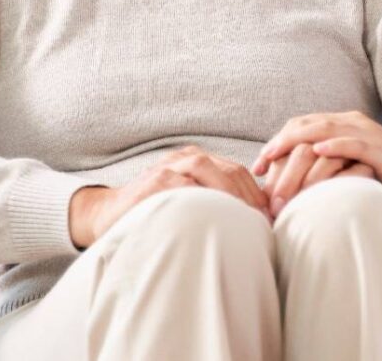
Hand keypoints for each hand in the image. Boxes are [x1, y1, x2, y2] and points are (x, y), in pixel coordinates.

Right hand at [68, 146, 267, 247]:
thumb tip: (257, 222)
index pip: (238, 171)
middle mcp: (184, 159)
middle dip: (250, 195)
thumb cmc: (155, 213)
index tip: (272, 217)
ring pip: (206, 169)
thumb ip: (215, 203)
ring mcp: (167, 167)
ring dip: (230, 193)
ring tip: (245, 218)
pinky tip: (213, 217)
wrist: (108, 215)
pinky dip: (198, 198)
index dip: (258, 193)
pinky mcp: (152, 182)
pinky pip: (180, 186)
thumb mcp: (188, 202)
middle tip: (265, 222)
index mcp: (198, 162)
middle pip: (228, 169)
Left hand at [254, 111, 381, 225]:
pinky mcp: (381, 150)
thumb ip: (326, 175)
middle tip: (258, 166)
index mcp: (343, 127)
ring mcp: (367, 134)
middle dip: (278, 145)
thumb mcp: (351, 177)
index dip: (275, 144)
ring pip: (322, 131)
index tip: (257, 168)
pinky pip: (353, 143)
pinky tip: (317, 153)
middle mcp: (353, 124)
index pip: (299, 127)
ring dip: (296, 148)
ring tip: (274, 162)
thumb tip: (292, 191)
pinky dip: (334, 144)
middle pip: (304, 126)